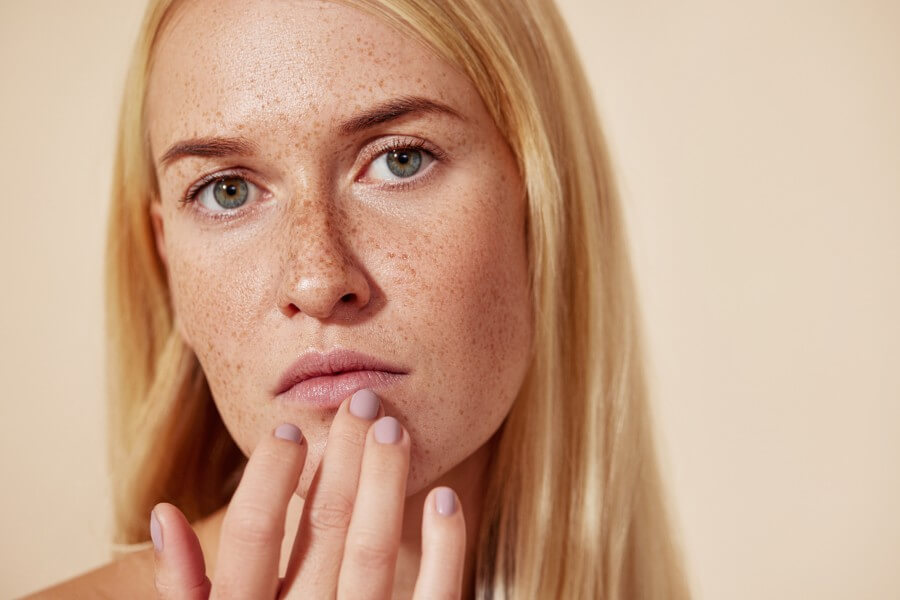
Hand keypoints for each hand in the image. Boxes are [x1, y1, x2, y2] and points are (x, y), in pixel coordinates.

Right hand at [149, 390, 466, 598]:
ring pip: (373, 554)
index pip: (251, 537)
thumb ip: (184, 591)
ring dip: (385, 485)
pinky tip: (444, 497)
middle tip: (359, 402)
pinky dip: (445, 550)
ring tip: (393, 428)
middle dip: (342, 459)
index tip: (290, 426)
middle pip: (321, 531)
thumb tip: (164, 514)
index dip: (268, 476)